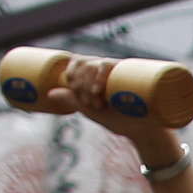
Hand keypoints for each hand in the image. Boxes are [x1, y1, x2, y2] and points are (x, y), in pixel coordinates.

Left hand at [64, 53, 182, 171]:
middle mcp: (107, 68)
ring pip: (95, 63)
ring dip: (89, 83)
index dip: (72, 76)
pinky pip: (110, 64)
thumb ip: (72, 100)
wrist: (143, 130)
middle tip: (92, 104)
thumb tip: (49, 93)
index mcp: (96, 73)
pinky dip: (100, 74)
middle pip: (85, 63)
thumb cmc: (118, 119)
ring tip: (98, 102)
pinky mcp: (131, 75)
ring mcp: (119, 71)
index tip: (78, 96)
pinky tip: (98, 88)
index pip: (77, 62)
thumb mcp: (91, 110)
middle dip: (81, 85)